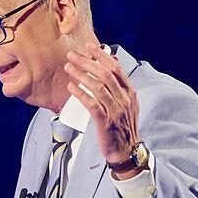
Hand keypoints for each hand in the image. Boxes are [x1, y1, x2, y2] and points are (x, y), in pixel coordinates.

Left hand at [64, 43, 141, 179]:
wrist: (126, 151)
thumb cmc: (122, 127)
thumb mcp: (125, 105)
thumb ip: (119, 89)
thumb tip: (108, 69)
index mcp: (130, 93)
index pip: (116, 68)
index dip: (102, 56)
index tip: (89, 46)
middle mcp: (124, 99)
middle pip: (105, 74)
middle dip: (87, 62)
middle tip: (72, 55)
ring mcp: (116, 110)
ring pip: (98, 87)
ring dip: (81, 74)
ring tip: (68, 67)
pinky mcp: (105, 122)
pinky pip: (92, 104)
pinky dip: (81, 93)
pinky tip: (71, 86)